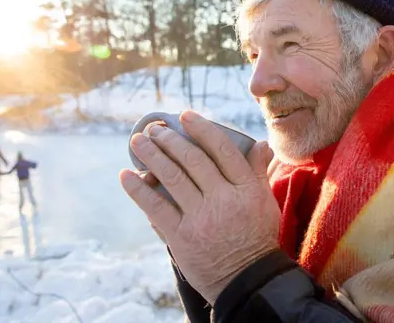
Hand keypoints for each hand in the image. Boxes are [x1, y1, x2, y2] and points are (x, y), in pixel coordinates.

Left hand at [120, 110, 279, 303]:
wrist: (247, 278)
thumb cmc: (257, 237)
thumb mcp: (266, 201)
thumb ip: (258, 171)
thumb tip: (260, 143)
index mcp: (246, 189)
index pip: (222, 150)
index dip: (202, 129)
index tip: (185, 116)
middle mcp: (223, 199)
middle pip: (193, 160)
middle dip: (170, 139)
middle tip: (154, 128)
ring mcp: (200, 218)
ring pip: (172, 178)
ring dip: (152, 156)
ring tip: (137, 141)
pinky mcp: (181, 237)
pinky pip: (156, 207)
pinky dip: (139, 189)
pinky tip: (127, 175)